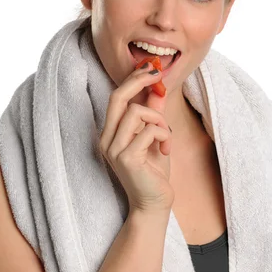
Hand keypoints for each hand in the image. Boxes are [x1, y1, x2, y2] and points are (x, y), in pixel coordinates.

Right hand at [99, 62, 173, 213]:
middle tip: (158, 74)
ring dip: (158, 120)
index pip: (116, 98)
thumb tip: (158, 88)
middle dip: (139, 81)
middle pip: (118, 98)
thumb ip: (153, 114)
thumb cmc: (154, 172)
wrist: (154, 203)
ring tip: (165, 137)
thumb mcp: (155, 137)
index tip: (151, 68)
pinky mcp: (127, 158)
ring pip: (136, 112)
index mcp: (110, 133)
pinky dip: (163, 135)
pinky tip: (165, 149)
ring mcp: (114, 149)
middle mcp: (107, 139)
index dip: (133, 80)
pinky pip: (148, 130)